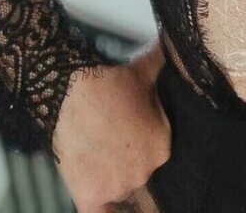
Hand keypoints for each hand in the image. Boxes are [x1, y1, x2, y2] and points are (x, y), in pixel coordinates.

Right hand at [51, 38, 171, 212]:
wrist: (73, 88)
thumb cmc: (111, 78)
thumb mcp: (149, 68)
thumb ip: (163, 68)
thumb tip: (172, 49)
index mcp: (162, 146)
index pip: (153, 152)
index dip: (139, 138)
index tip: (128, 128)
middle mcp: (145, 171)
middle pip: (136, 171)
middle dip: (125, 156)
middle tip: (110, 135)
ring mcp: (118, 185)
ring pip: (117, 186)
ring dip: (109, 172)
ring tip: (97, 150)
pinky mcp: (90, 194)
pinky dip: (104, 210)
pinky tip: (99, 195)